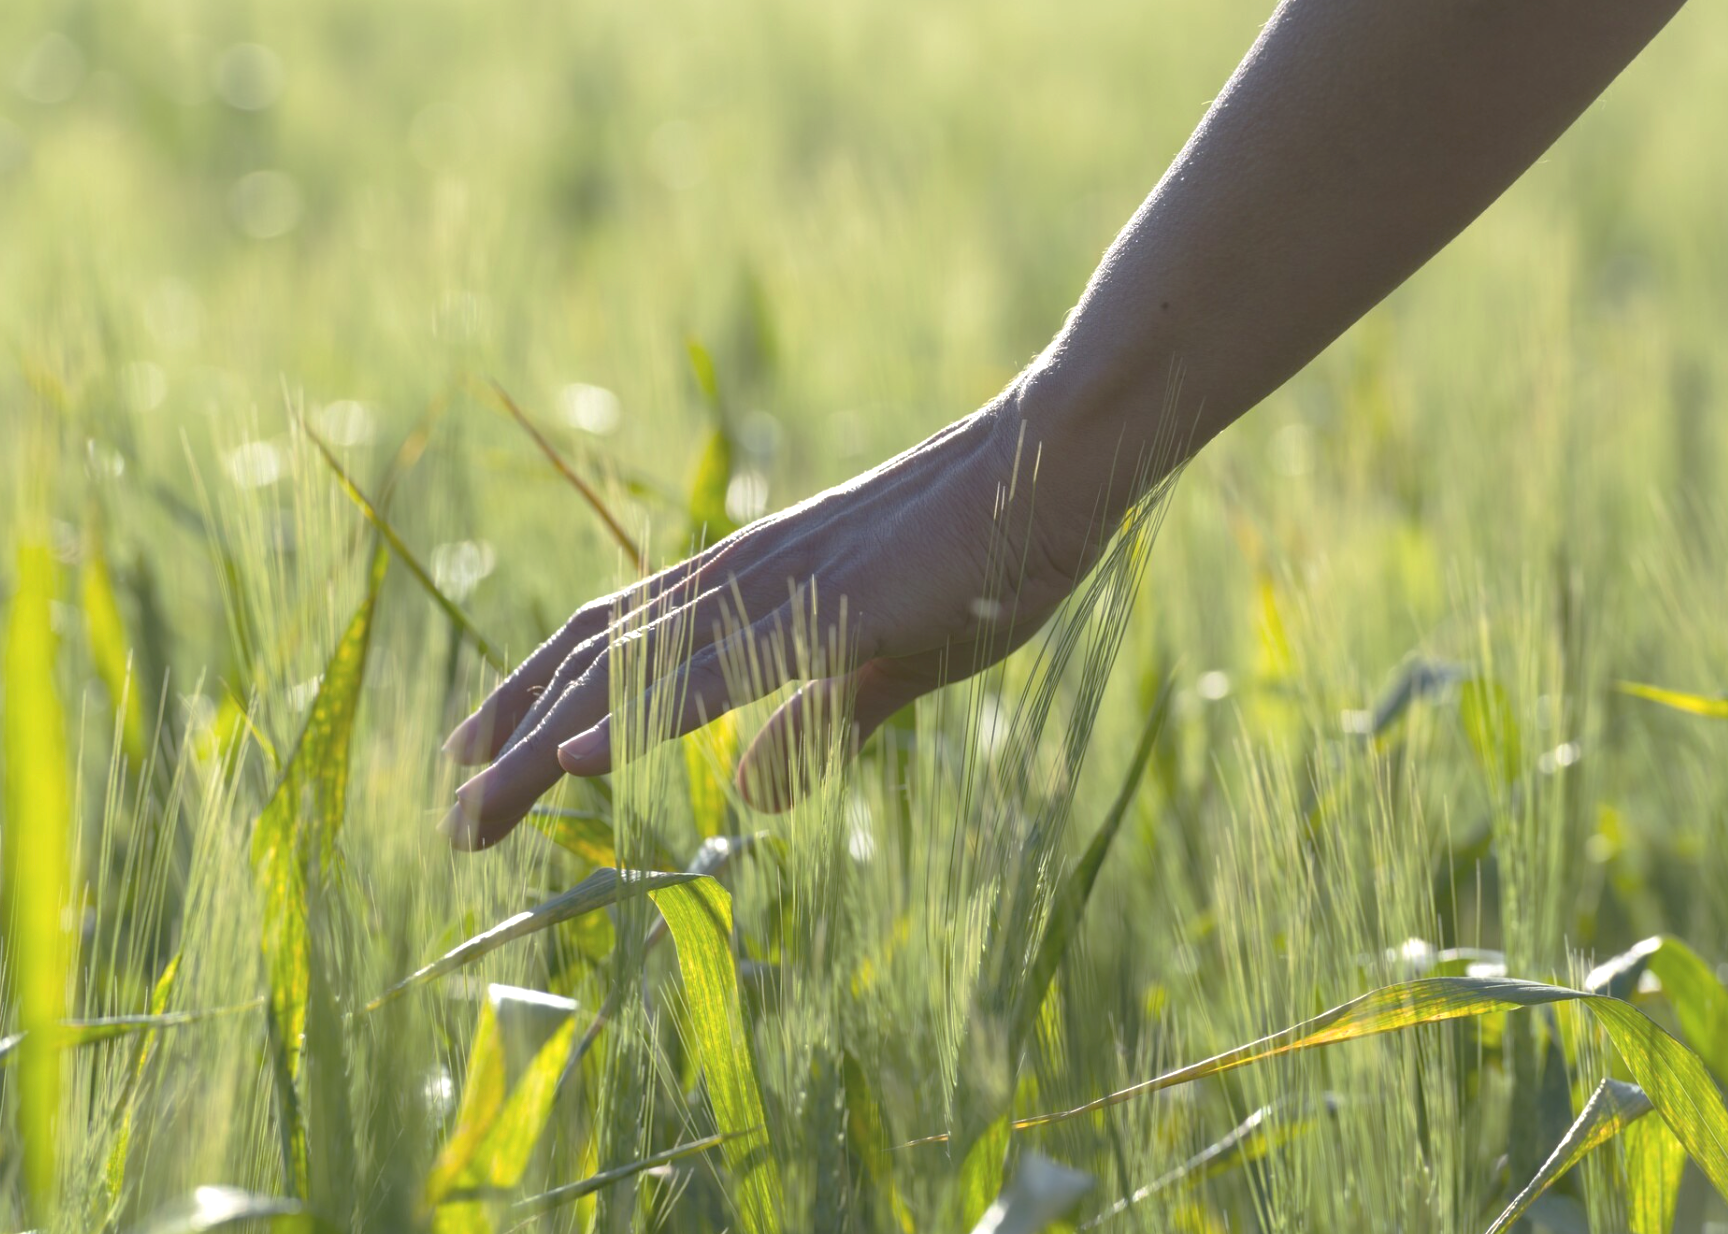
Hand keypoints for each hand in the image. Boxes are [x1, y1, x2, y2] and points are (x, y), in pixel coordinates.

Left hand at [438, 393, 1096, 849]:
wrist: (1052, 468)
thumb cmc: (980, 557)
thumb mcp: (886, 663)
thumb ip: (816, 723)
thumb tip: (753, 796)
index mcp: (748, 583)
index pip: (611, 640)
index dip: (536, 697)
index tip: (477, 757)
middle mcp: (738, 577)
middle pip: (594, 660)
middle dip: (512, 740)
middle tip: (450, 822)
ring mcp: (778, 587)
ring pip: (633, 672)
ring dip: (544, 742)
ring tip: (476, 810)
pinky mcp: (829, 608)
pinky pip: (720, 672)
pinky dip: (640, 715)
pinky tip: (579, 761)